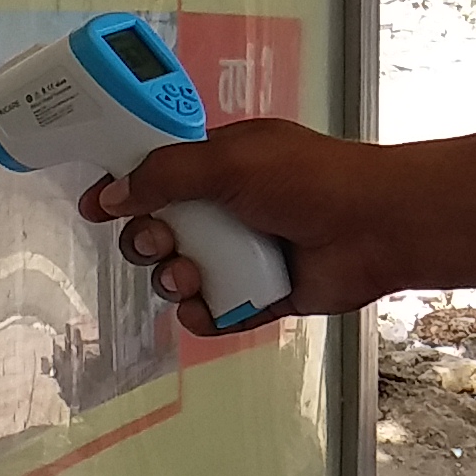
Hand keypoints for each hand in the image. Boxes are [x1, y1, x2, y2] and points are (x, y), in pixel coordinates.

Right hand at [82, 120, 397, 335]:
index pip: (157, 174)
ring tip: (191, 276)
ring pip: (181, 275)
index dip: (124, 189)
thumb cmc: (314, 181)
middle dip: (147, 241)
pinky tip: (206, 310)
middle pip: (159, 230)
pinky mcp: (260, 295)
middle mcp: (228, 208)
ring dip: (173, 280)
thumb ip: (167, 174)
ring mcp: (243, 253)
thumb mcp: (232, 161)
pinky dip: (204, 315)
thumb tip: (116, 192)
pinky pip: (214, 312)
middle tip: (161, 241)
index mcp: (222, 163)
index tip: (97, 206)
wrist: (378, 228)